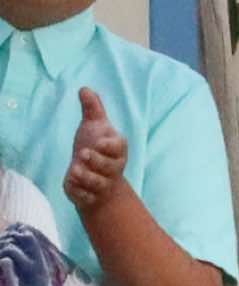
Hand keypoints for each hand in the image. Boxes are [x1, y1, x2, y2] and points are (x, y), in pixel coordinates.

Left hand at [63, 87, 128, 211]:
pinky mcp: (90, 197)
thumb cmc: (98, 150)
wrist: (98, 181)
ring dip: (85, 177)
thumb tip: (84, 88)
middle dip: (96, 161)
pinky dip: (77, 191)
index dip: (108, 146)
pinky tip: (71, 184)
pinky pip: (85, 196)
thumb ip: (93, 109)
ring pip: (97, 183)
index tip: (97, 143)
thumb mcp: (95, 127)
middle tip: (83, 154)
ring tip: (74, 170)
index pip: (118, 147)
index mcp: (117, 149)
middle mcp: (114, 167)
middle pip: (110, 166)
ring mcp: (103, 183)